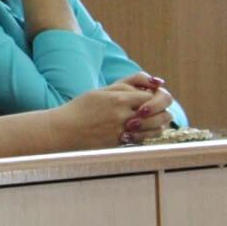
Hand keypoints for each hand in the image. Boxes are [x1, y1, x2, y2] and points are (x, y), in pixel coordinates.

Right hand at [54, 73, 174, 148]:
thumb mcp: (101, 90)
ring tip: (151, 122)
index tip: (152, 98)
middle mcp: (122, 115)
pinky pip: (144, 139)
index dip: (155, 97)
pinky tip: (142, 131)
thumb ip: (125, 85)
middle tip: (157, 112)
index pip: (151, 96)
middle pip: (158, 113)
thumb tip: (151, 83)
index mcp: (118, 99)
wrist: (65, 129)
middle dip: (161, 112)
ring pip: (155, 129)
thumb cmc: (81, 108)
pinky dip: (148, 135)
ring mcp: (122, 130)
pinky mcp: (120, 142)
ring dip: (157, 125)